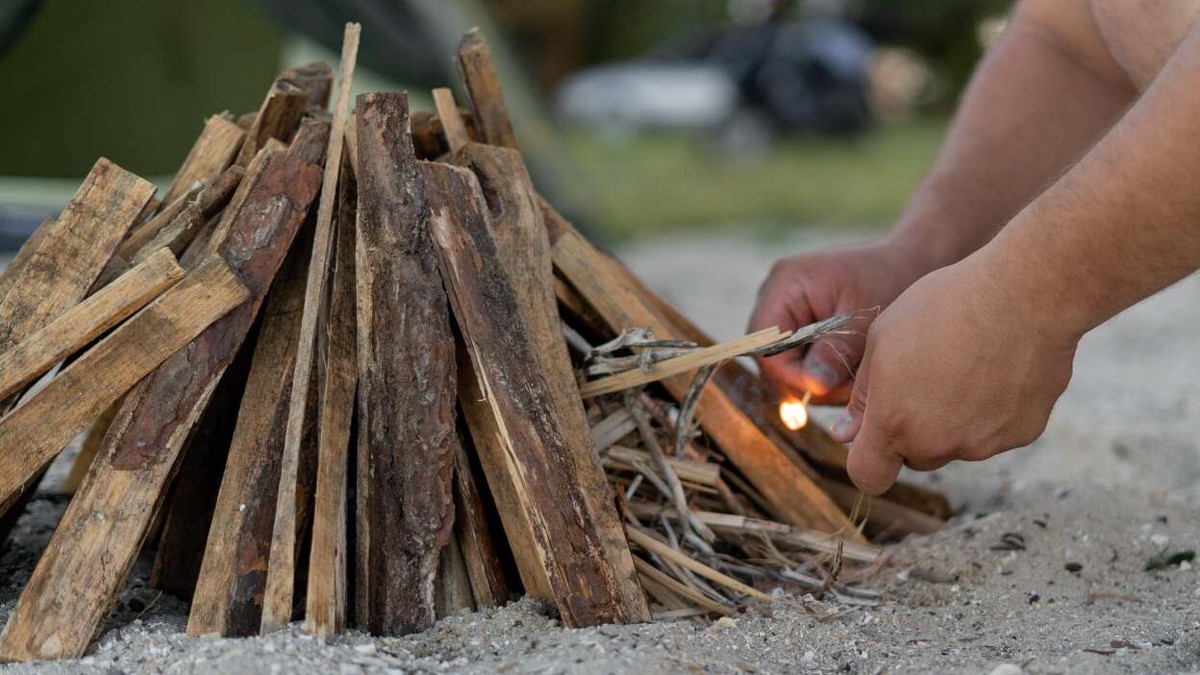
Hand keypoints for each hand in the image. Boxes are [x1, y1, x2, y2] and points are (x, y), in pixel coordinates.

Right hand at [748, 238, 932, 402]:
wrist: (906, 262)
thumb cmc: (889, 281)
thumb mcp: (866, 319)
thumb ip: (837, 351)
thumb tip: (813, 387)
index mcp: (786, 284)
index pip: (765, 344)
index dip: (790, 374)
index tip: (828, 387)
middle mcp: (775, 294)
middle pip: (769, 356)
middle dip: (806, 380)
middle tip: (849, 388)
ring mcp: (782, 308)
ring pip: (782, 363)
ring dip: (817, 379)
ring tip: (856, 378)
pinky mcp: (795, 322)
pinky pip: (796, 358)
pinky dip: (821, 371)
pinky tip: (849, 369)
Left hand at [831, 253, 1079, 494]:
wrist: (1023, 293)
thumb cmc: (943, 306)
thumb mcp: (882, 339)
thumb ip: (862, 396)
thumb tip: (847, 434)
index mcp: (894, 423)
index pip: (868, 476)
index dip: (867, 459)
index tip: (875, 435)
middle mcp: (938, 444)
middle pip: (916, 457)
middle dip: (913, 430)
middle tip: (927, 378)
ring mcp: (984, 443)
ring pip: (958, 444)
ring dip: (955, 419)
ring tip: (967, 364)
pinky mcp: (1023, 434)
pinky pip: (997, 431)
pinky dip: (994, 410)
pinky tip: (1000, 368)